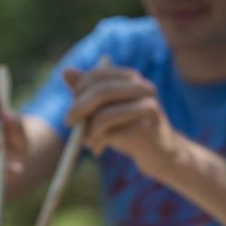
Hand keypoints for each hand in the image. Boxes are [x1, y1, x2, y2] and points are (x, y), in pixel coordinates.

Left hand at [63, 65, 177, 174]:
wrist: (159, 153)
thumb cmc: (129, 129)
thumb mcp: (106, 109)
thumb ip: (88, 92)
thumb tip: (66, 71)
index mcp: (132, 78)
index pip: (99, 74)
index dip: (80, 89)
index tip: (71, 106)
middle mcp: (142, 88)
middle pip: (102, 92)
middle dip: (79, 108)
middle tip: (68, 122)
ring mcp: (147, 107)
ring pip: (104, 115)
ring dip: (88, 131)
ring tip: (87, 142)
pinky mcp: (146, 129)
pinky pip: (111, 134)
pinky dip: (97, 142)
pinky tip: (98, 149)